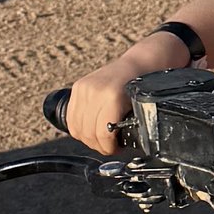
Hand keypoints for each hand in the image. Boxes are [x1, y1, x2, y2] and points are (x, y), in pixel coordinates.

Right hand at [66, 30, 190, 155]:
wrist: (138, 64)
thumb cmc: (142, 85)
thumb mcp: (140, 107)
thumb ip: (129, 126)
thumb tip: (121, 147)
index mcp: (112, 97)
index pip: (103, 133)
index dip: (109, 147)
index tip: (115, 149)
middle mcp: (96, 91)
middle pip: (88, 133)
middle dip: (99, 146)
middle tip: (109, 148)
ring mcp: (85, 88)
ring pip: (77, 127)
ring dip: (88, 139)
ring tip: (100, 140)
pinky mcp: (78, 87)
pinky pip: (71, 117)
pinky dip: (78, 128)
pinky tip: (88, 131)